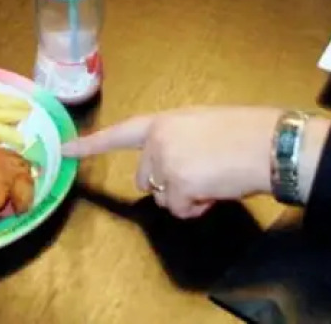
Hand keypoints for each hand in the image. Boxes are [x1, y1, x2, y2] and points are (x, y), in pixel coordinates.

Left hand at [64, 106, 289, 218]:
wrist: (267, 143)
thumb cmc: (244, 132)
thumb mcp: (201, 126)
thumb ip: (176, 142)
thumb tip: (169, 170)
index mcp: (163, 121)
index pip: (119, 133)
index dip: (90, 144)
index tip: (63, 151)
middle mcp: (157, 139)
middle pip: (146, 180)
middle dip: (169, 185)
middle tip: (202, 175)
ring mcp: (165, 162)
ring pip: (163, 198)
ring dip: (186, 197)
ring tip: (214, 178)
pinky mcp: (177, 184)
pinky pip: (180, 210)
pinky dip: (198, 207)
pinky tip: (216, 190)